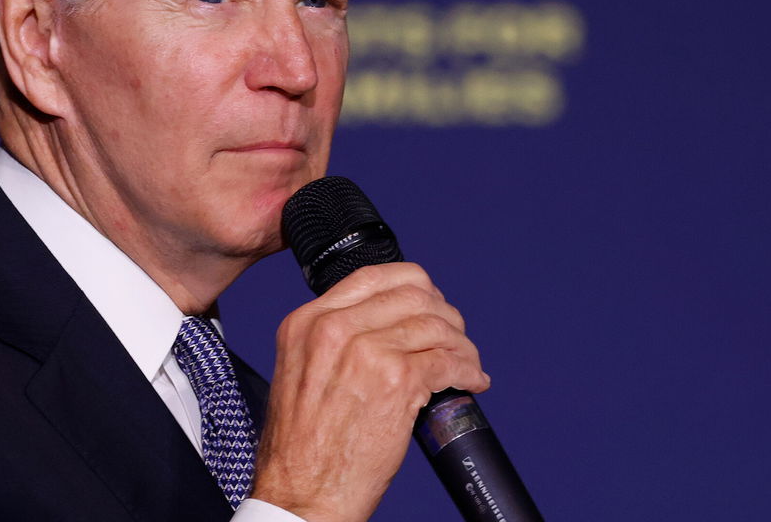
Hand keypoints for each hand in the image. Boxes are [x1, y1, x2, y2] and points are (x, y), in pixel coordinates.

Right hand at [250, 262, 489, 521]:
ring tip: (467, 362)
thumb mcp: (299, 373)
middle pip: (412, 294)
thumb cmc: (301, 448)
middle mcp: (334, 328)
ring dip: (461, 344)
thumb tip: (383, 326)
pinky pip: (448, 361)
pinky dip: (468, 370)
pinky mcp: (396, 381)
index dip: (413, 285)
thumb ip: (331, 341)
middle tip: (454, 335)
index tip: (429, 301)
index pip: (374, 276)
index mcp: (307, 323)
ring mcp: (367, 351)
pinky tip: (471, 381)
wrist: (300, 494)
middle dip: (443, 313)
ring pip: (435, 326)